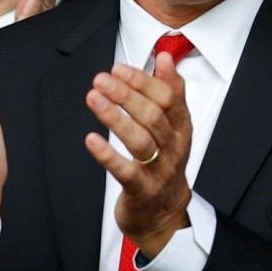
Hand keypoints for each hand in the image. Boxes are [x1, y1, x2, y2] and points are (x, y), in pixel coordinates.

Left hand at [85, 52, 192, 260]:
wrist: (164, 213)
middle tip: (101, 79)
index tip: (119, 68)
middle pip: (153, 115)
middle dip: (126, 94)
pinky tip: (90, 139)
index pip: (168, 98)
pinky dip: (107, 155)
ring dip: (115, 117)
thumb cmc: (163, 163)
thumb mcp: (173, 127)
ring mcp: (159, 170)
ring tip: (94, 98)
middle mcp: (173, 147)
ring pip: (140, 140)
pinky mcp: (142, 190)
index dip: (143, 81)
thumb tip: (166, 57)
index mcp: (181, 128)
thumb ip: (171, 91)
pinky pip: (126, 171)